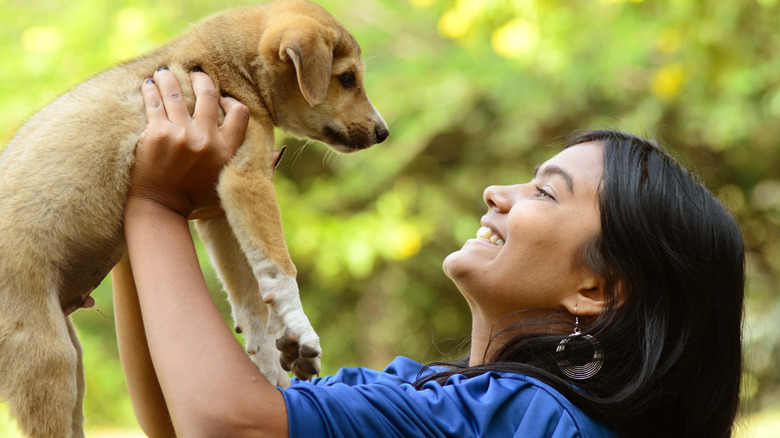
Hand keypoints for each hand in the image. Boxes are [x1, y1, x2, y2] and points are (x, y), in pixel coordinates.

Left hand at [128, 68, 249, 217]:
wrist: (160, 209)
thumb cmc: (195, 202)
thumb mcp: (231, 187)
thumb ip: (254, 169)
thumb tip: (280, 151)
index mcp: (225, 150)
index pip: (239, 113)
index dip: (230, 101)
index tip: (221, 98)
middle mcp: (205, 140)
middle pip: (207, 96)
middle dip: (201, 80)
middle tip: (195, 74)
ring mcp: (179, 135)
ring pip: (176, 93)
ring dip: (171, 78)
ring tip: (166, 72)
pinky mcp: (155, 134)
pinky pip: (154, 103)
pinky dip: (151, 90)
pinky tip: (150, 84)